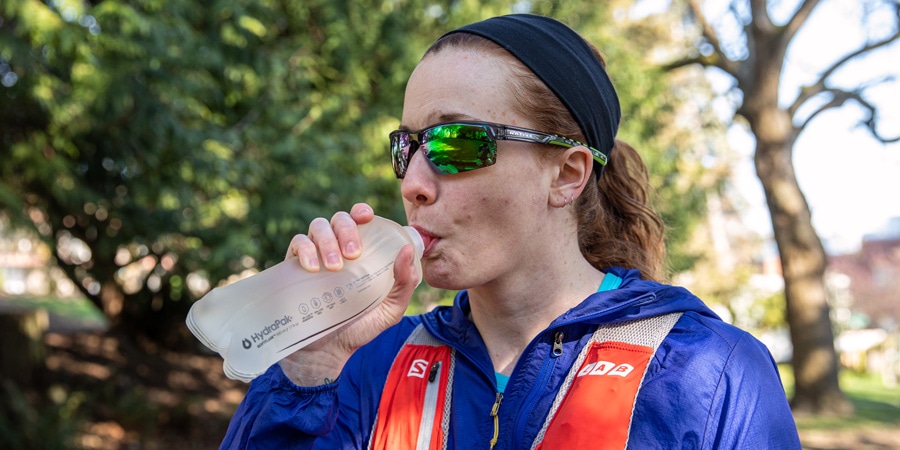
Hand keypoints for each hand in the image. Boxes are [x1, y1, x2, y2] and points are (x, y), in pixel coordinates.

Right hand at [278, 203, 419, 385]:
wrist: (327, 352)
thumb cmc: (360, 327)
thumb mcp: (389, 310)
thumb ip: (404, 284)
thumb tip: (407, 250)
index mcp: (361, 252)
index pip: (360, 220)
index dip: (362, 212)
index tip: (367, 217)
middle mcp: (337, 248)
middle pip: (339, 219)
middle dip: (347, 230)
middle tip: (354, 254)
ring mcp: (315, 256)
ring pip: (317, 227)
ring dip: (328, 241)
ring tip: (335, 267)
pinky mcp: (294, 267)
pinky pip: (296, 244)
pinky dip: (305, 250)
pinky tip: (313, 268)